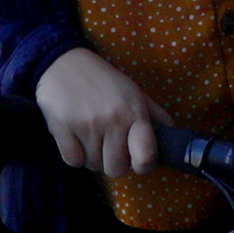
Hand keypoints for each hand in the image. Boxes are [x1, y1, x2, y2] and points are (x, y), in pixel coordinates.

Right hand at [34, 46, 171, 176]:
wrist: (63, 63)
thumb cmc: (104, 80)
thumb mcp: (134, 93)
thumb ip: (155, 116)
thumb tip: (172, 138)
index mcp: (135, 112)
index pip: (146, 156)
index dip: (144, 166)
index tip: (138, 160)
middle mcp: (113, 120)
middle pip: (116, 169)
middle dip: (113, 162)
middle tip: (109, 144)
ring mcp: (87, 125)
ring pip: (94, 166)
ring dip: (93, 156)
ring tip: (91, 135)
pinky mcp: (62, 129)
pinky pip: (73, 162)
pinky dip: (75, 154)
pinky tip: (75, 135)